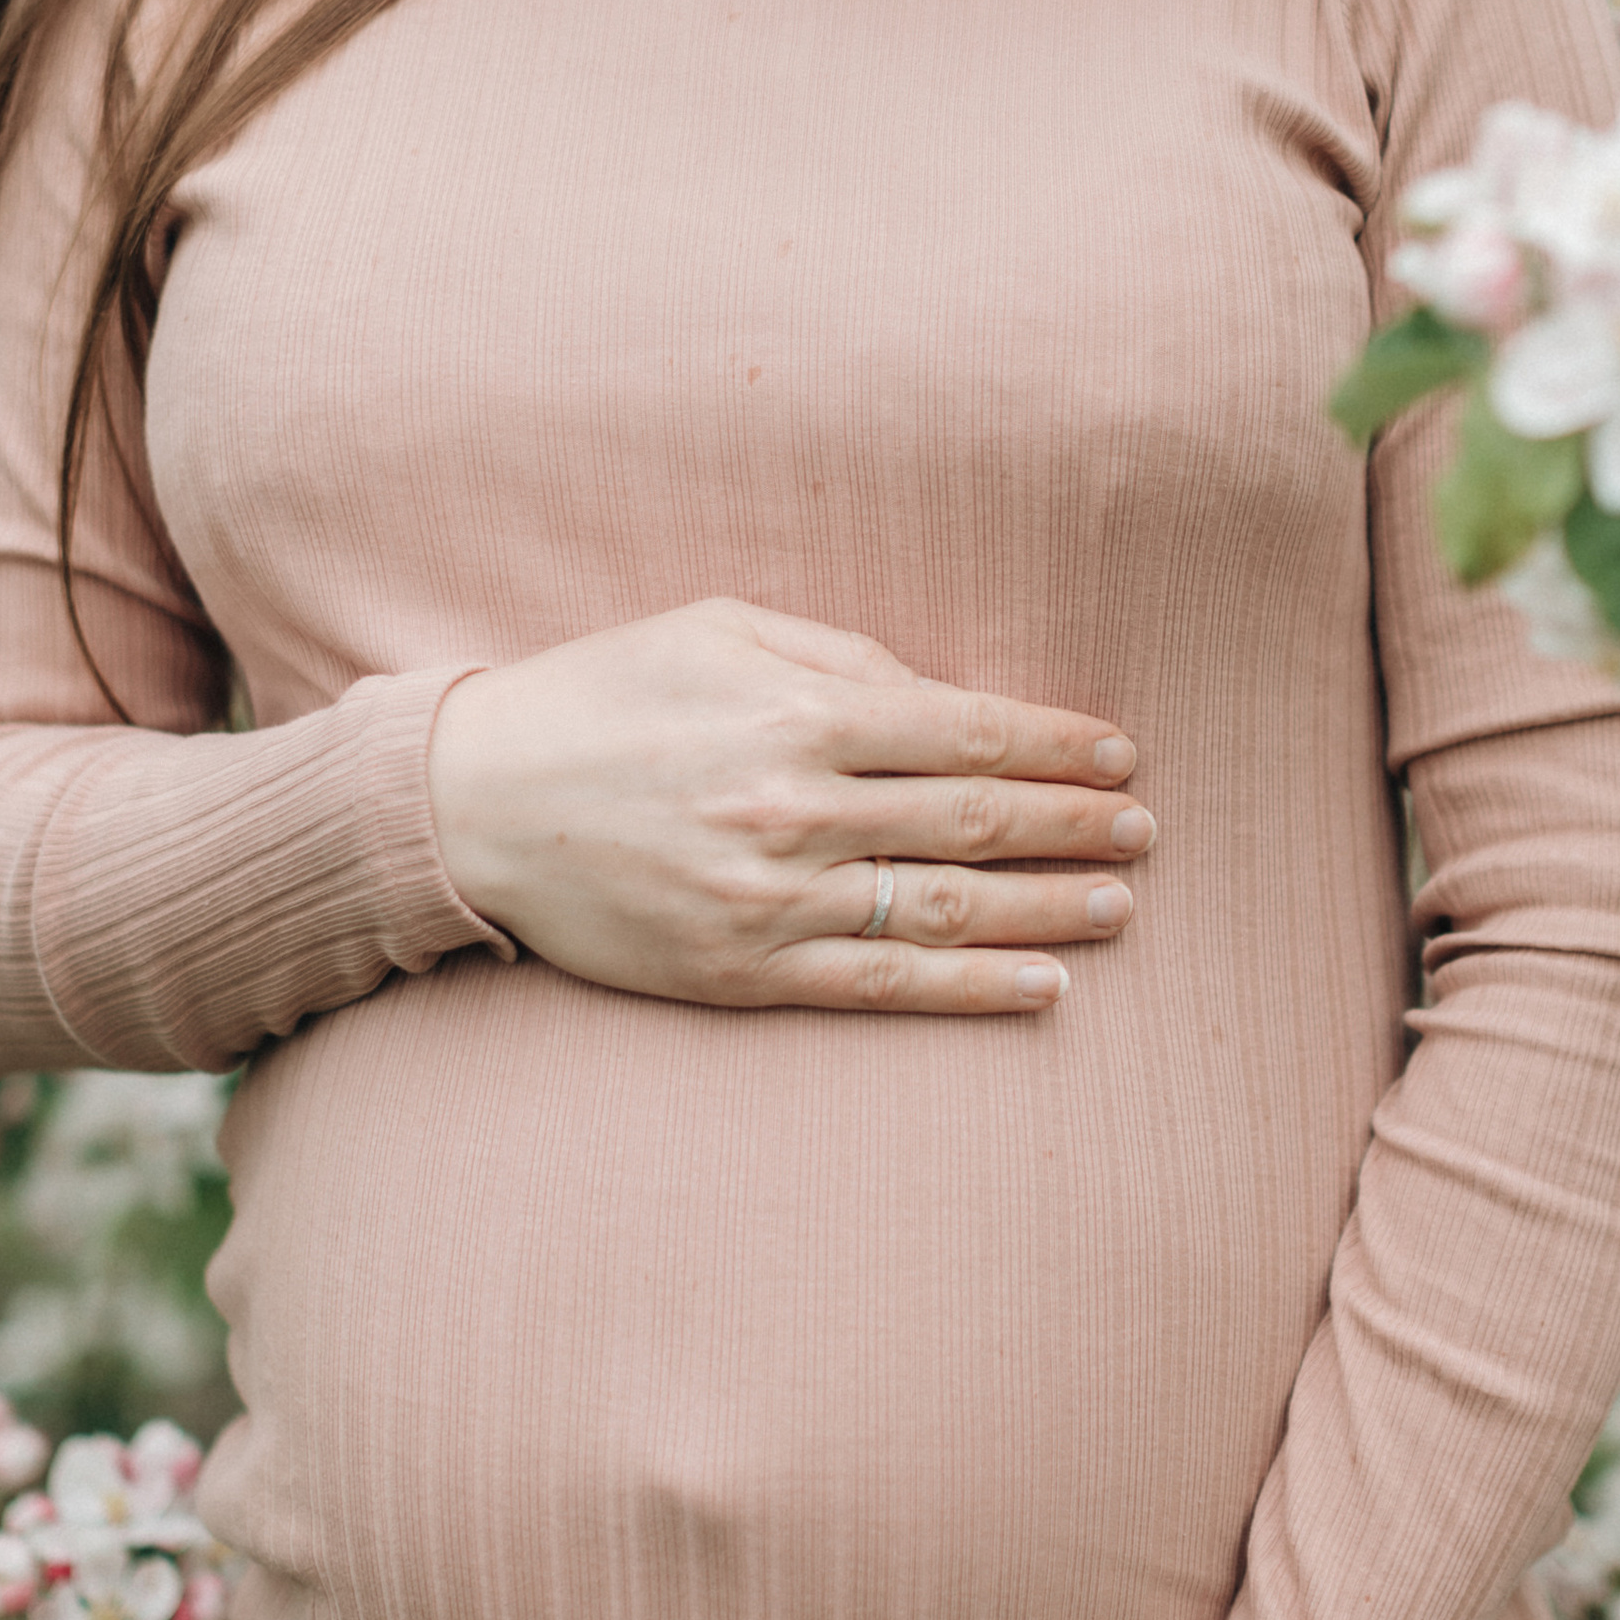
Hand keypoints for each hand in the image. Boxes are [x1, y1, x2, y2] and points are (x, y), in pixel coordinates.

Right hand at [427, 597, 1151, 1014]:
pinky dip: (972, 990)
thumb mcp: (717, 629)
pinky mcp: (741, 971)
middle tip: (1145, 830)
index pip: (965, 730)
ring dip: (1049, 909)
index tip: (1120, 754)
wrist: (473, 802)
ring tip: (1121, 906)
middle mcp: (796, 809)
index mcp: (796, 714)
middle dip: (1074, 824)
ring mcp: (772, 900)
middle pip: (975, 821)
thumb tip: (943, 696)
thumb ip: (837, 654)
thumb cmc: (601, 696)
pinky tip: (1042, 988)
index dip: (1056, 744)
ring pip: (946, 911)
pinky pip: (881, 986)